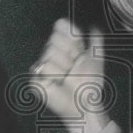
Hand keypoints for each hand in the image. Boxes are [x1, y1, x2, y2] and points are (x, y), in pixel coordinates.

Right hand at [30, 18, 109, 132]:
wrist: (85, 105)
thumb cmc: (90, 86)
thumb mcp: (96, 60)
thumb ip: (95, 42)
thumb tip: (94, 28)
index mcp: (65, 48)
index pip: (61, 29)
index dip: (69, 36)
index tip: (78, 47)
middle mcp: (52, 55)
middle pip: (53, 40)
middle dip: (67, 54)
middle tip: (73, 68)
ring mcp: (42, 68)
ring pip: (48, 53)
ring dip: (63, 68)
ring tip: (67, 78)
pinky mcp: (36, 80)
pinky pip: (42, 68)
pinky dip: (54, 77)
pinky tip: (58, 84)